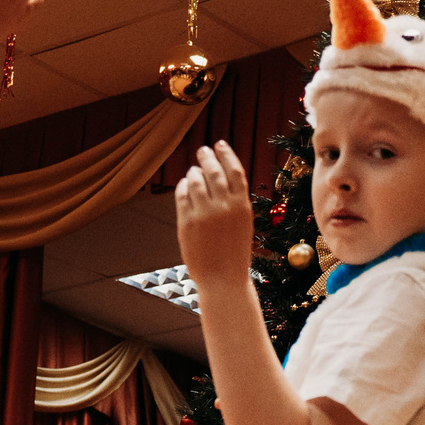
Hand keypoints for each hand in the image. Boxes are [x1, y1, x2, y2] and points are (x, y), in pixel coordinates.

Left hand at [174, 142, 254, 292]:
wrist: (223, 280)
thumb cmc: (234, 253)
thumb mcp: (242, 223)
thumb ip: (233, 200)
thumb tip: (216, 174)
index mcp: (242, 206)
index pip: (234, 170)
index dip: (226, 153)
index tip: (220, 144)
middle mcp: (223, 206)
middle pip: (213, 171)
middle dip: (207, 157)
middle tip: (203, 151)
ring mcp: (204, 214)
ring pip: (195, 180)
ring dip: (193, 172)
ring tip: (194, 171)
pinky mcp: (187, 222)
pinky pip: (182, 195)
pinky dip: (183, 186)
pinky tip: (185, 186)